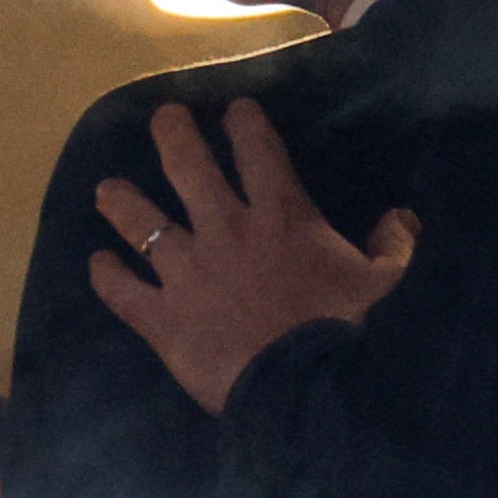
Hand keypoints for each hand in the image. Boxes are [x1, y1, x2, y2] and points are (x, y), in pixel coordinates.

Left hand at [89, 99, 420, 416]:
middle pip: (188, 168)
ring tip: (105, 189)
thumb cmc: (350, 332)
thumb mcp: (388, 283)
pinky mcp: (162, 318)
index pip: (258, 152)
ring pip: (142, 224)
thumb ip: (394, 246)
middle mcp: (225, 231)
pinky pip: (123, 292)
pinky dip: (106, 278)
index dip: (245, 124)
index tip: (234, 109)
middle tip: (162, 117)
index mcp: (281, 216)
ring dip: (121, 202)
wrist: (305, 389)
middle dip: (172, 135)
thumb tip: (402, 217)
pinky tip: (96, 265)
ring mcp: (187, 273)